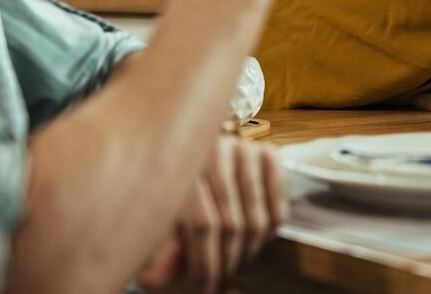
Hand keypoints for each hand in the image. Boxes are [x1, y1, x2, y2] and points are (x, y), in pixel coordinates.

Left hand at [138, 136, 287, 293]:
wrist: (208, 158)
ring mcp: (245, 151)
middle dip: (227, 262)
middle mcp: (214, 152)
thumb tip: (153, 280)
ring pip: (255, 219)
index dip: (205, 262)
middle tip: (222, 283)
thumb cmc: (184, 195)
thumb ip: (161, 250)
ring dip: (248, 253)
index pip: (200, 224)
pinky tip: (257, 242)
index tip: (205, 287)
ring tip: (237, 266)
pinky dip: (270, 233)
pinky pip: (277, 207)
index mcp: (181, 166)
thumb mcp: (166, 220)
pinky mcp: (269, 155)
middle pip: (230, 223)